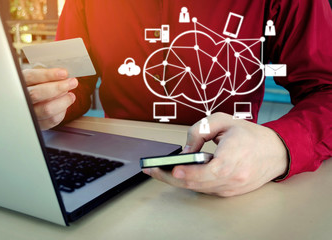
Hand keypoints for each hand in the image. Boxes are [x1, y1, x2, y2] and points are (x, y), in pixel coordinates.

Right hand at [23, 68, 77, 129]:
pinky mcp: (37, 124)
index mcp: (20, 82)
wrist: (33, 105)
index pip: (31, 77)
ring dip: (64, 101)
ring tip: (71, 95)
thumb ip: (50, 77)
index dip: (48, 75)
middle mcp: (20, 98)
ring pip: (47, 109)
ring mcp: (28, 113)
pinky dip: (62, 112)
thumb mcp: (40, 78)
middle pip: (37, 94)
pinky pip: (52, 120)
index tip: (64, 73)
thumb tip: (66, 76)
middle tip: (73, 82)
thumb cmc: (39, 87)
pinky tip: (65, 104)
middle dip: (58, 87)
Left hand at [142, 112, 288, 196]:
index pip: (209, 171)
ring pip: (199, 189)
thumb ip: (200, 130)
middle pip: (197, 183)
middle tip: (152, 169)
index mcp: (233, 158)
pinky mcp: (231, 192)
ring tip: (159, 172)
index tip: (173, 169)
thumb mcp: (224, 121)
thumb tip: (184, 151)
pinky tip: (178, 176)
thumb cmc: (250, 135)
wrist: (275, 151)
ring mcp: (232, 188)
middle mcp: (233, 177)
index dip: (189, 172)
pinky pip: (206, 190)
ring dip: (178, 182)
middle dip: (171, 178)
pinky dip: (191, 183)